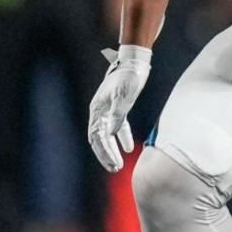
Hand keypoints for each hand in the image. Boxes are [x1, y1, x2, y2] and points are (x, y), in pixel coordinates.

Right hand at [87, 45, 150, 171]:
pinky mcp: (119, 109)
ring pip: (107, 136)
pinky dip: (123, 138)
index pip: (98, 136)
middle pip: (99, 139)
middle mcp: (100, 112)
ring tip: (118, 165)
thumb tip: (110, 132)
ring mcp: (108, 111)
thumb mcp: (124, 94)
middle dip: (106, 155)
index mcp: (98, 109)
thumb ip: (118, 112)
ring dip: (112, 150)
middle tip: (115, 168)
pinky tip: (130, 149)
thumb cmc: (128, 77)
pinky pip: (118, 128)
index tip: (114, 162)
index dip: (105, 151)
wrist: (133, 63)